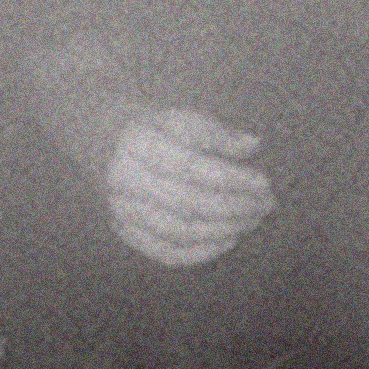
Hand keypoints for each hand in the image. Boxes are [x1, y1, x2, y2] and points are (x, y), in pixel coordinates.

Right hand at [103, 107, 275, 266]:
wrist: (101, 139)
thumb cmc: (151, 128)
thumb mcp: (179, 116)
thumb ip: (215, 132)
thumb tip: (253, 145)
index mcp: (136, 141)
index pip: (191, 166)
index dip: (232, 178)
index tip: (264, 183)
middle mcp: (123, 178)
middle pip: (187, 202)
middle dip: (235, 208)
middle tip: (266, 205)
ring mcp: (121, 210)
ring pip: (179, 231)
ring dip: (224, 230)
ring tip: (253, 219)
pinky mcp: (124, 231)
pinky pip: (166, 252)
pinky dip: (202, 252)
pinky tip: (229, 239)